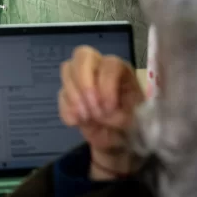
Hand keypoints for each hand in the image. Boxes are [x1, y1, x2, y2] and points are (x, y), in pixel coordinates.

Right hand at [58, 46, 144, 179]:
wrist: (118, 141)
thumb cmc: (131, 124)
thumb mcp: (136, 121)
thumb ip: (123, 115)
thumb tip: (104, 113)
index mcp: (121, 70)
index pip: (109, 64)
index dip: (106, 84)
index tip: (109, 107)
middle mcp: (100, 68)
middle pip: (83, 56)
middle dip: (84, 83)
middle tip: (92, 108)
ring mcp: (82, 78)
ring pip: (67, 70)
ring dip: (75, 97)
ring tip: (87, 118)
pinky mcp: (69, 93)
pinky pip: (61, 94)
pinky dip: (67, 109)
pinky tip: (76, 122)